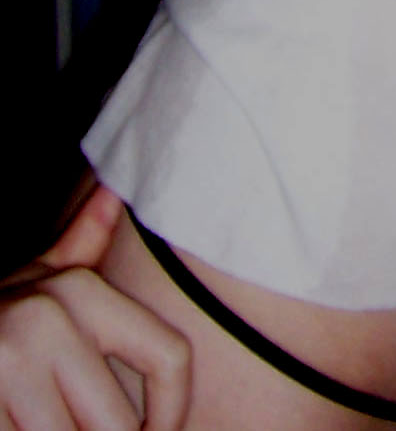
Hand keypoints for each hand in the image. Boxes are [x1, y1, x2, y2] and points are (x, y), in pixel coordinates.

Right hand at [0, 184, 191, 429]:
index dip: (173, 411)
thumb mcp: (34, 279)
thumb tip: (112, 194)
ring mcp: (9, 366)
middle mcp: (46, 322)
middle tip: (83, 427)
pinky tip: (21, 428)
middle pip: (121, 423)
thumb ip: (80, 245)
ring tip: (44, 421)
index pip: (169, 355)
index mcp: (77, 289)